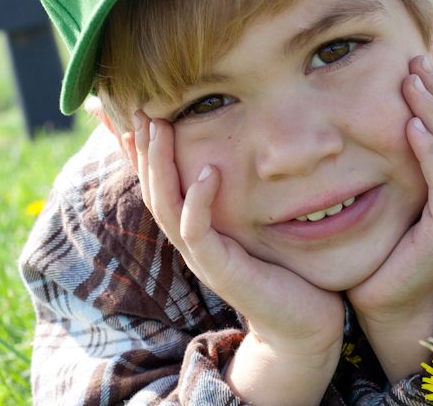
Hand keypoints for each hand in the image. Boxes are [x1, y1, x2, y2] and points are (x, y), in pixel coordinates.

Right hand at [124, 114, 344, 401]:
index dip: (139, 148)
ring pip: (165, 204)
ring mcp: (201, 256)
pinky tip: (208, 170)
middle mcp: (190, 240)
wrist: (304, 324)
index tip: (128, 111)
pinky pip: (197, 231)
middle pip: (151, 187)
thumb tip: (241, 156)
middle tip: (139, 108)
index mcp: (194, 226)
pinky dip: (199, 200)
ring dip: (160, 164)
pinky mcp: (220, 269)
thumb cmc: (286, 269)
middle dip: (142, 146)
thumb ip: (245, 192)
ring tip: (160, 126)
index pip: (157, 180)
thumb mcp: (258, 222)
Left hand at [346, 55, 432, 379]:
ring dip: (432, 114)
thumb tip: (396, 110)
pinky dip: (429, 152)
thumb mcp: (403, 193)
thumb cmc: (389, 245)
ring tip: (410, 83)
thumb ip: (411, 159)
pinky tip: (411, 126)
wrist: (386, 301)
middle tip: (413, 61)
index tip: (416, 62)